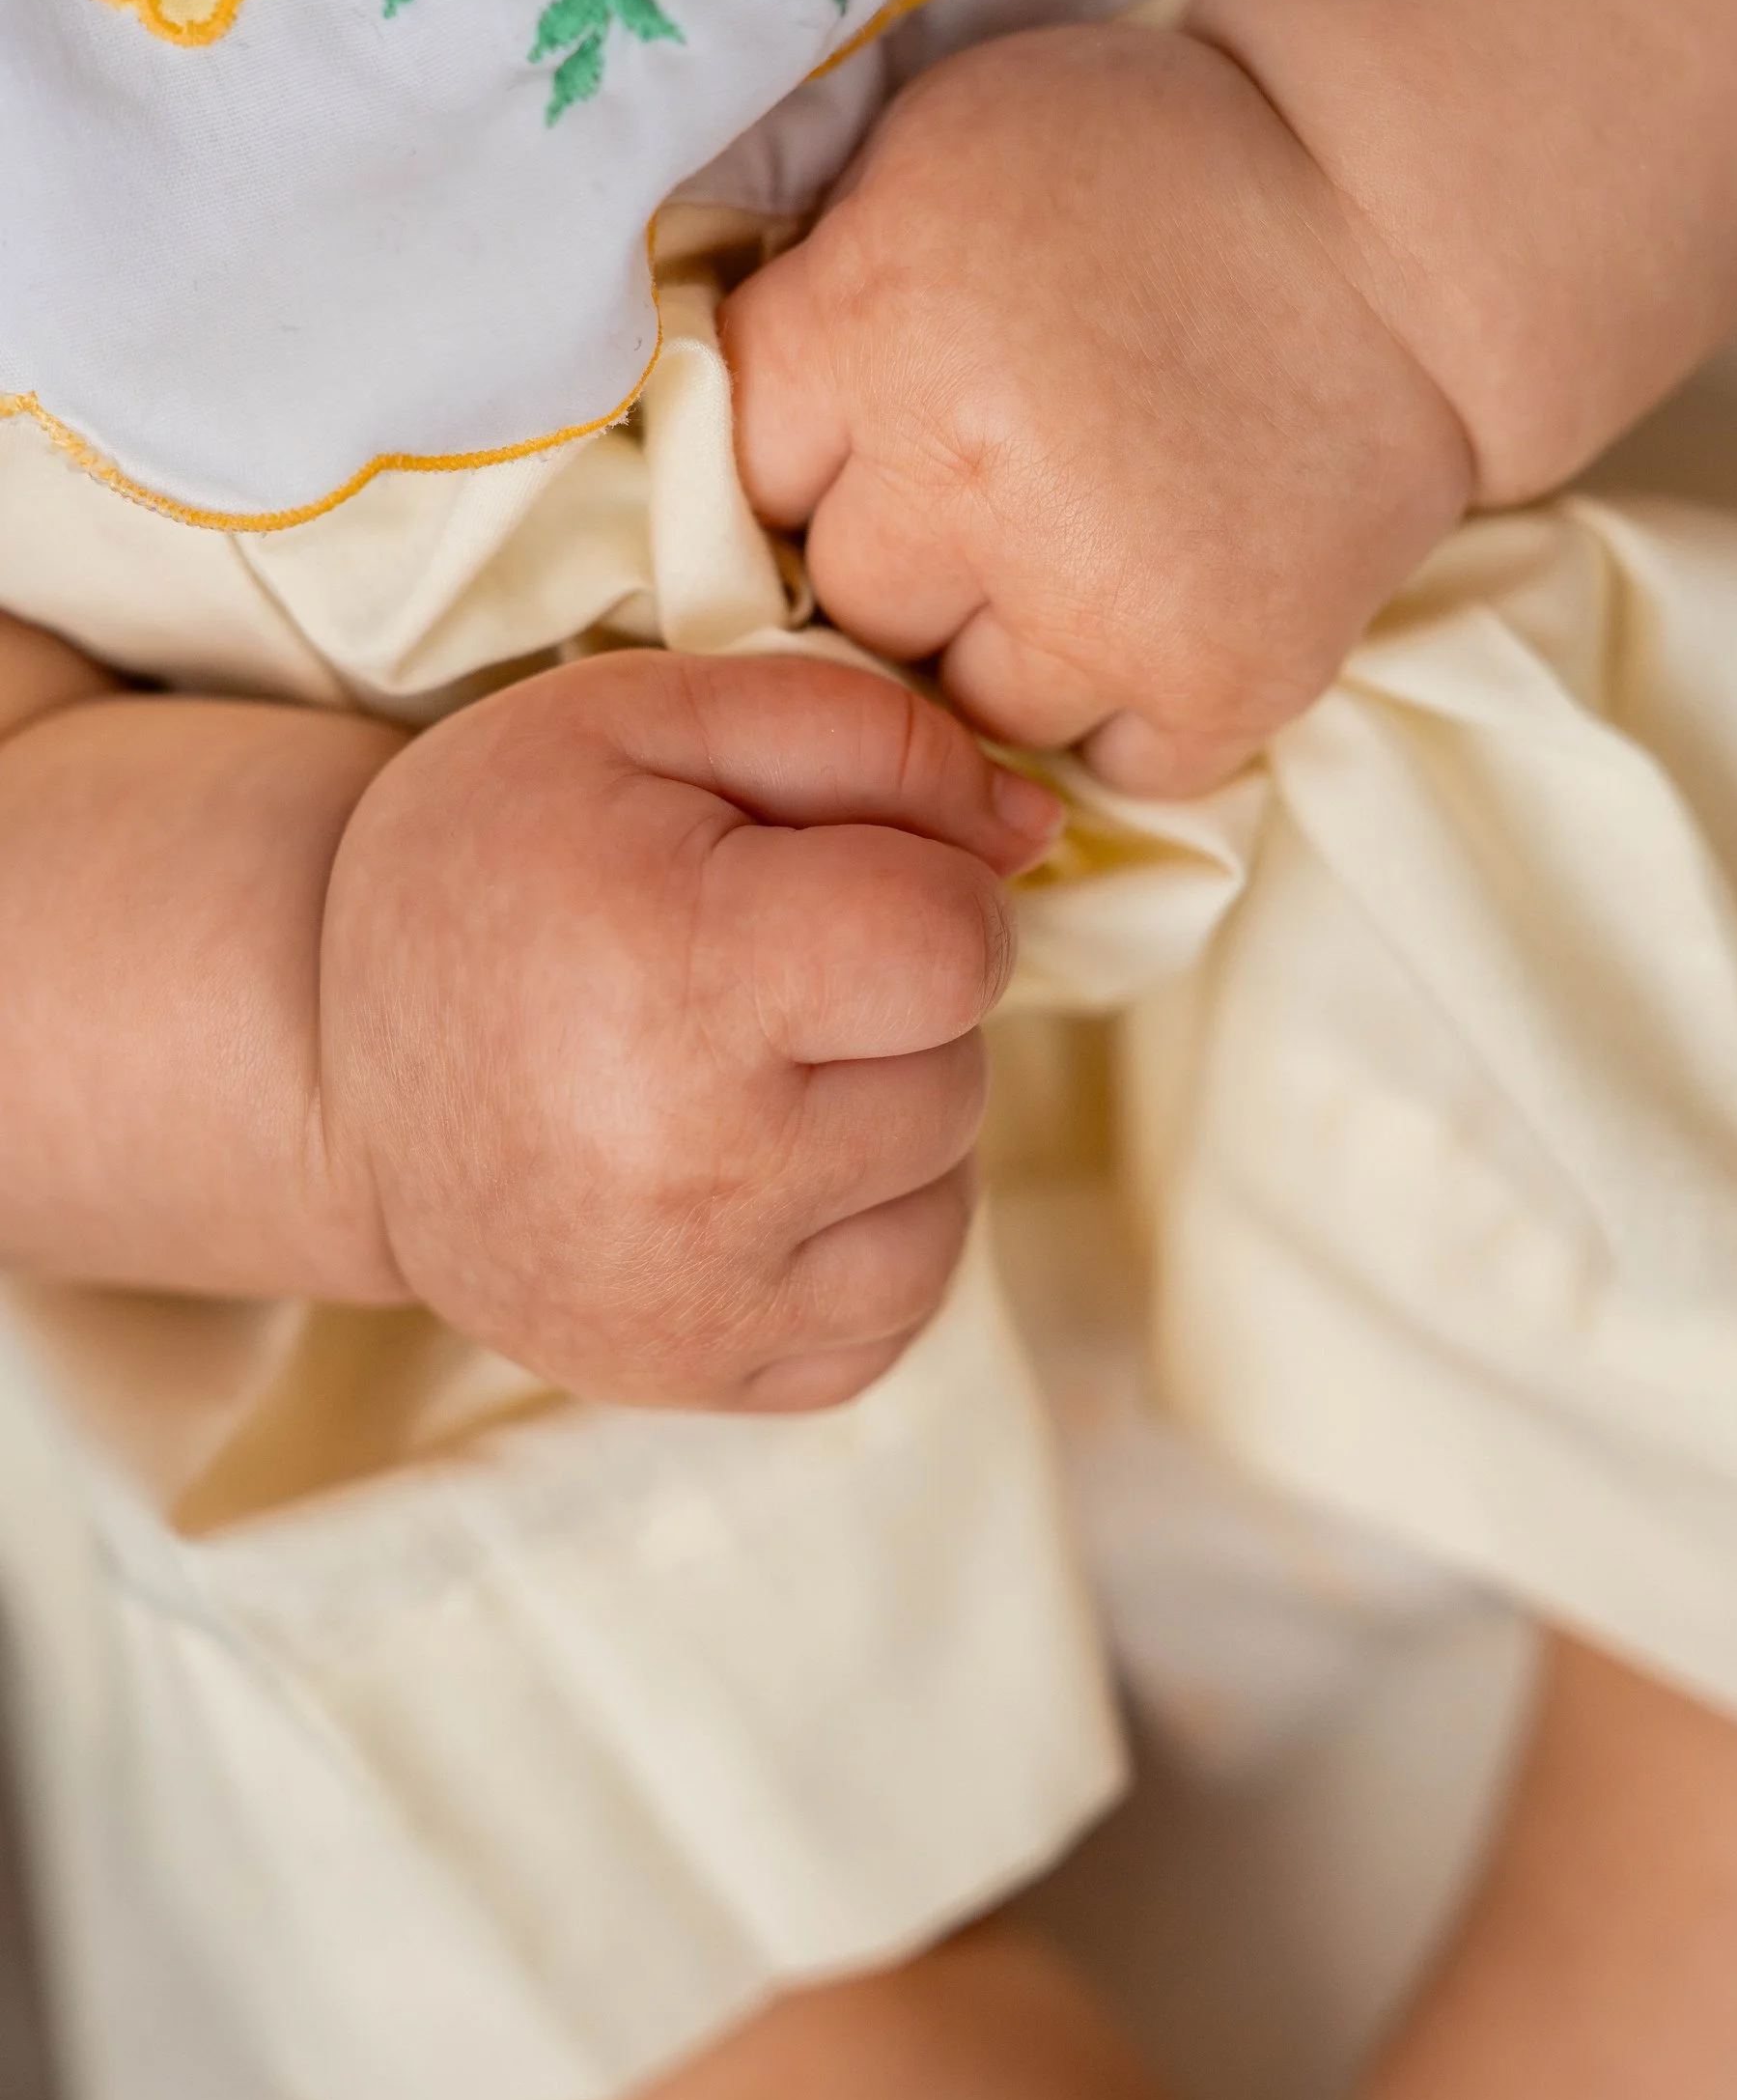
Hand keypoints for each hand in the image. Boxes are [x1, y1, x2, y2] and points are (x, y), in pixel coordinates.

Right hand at [314, 651, 1055, 1409]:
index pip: (956, 946)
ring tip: (757, 1072)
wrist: (336, 1065)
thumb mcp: (647, 721)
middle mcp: (697, 1169)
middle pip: (957, 1072)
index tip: (836, 880)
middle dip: (896, 1009)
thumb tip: (1037, 832)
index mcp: (680, 979)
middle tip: (761, 976)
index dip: (927, 889)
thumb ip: (871, 739)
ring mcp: (703, 1300)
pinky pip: (899, 1308)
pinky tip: (766, 1171)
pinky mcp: (707, 1378)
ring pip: (946, 1196)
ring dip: (893, 1123)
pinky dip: (867, 1233)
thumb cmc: (499, 862)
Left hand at [723, 27, 1474, 795]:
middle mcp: (968, 485)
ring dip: (1019, 643)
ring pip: (975, 703)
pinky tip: (1169, 601)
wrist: (1400, 224)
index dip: (822, 447)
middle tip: (1007, 479)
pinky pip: (1116, 760)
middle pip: (855, 600)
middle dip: (913, 549)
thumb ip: (830, 273)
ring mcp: (1098, 603)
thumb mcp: (943, 148)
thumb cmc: (1157, 163)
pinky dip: (1136, 703)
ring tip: (1095, 542)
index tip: (893, 421)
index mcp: (877, 332)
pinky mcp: (1220, 680)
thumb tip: (728, 397)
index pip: (752, 470)